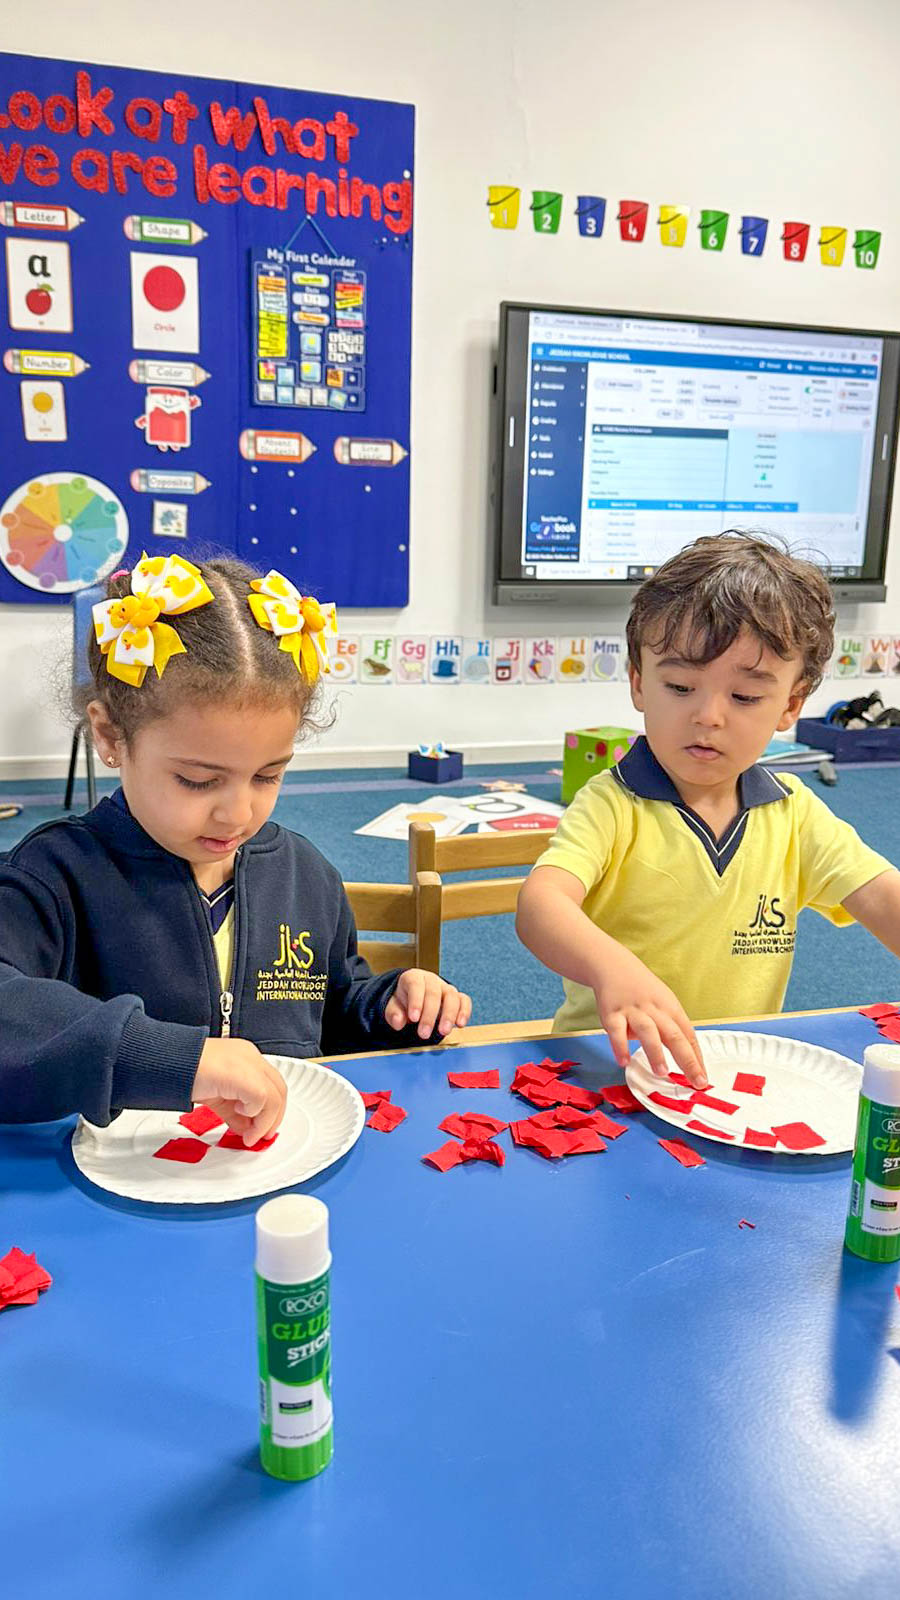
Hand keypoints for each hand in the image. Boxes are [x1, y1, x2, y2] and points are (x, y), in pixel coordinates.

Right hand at [191, 1038, 287, 1145]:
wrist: (167, 1063)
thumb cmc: (184, 1073)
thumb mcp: (216, 1096)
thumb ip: (234, 1112)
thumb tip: (246, 1128)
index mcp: (245, 1058)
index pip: (271, 1084)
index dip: (271, 1110)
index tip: (262, 1128)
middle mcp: (250, 1057)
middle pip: (279, 1089)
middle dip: (274, 1117)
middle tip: (261, 1135)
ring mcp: (248, 1063)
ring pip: (275, 1095)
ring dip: (265, 1122)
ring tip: (251, 1135)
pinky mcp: (243, 1074)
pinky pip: (262, 1098)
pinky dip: (256, 1113)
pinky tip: (239, 1115)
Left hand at [384, 970, 471, 1039]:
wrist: (414, 1000)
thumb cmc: (403, 1002)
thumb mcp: (393, 1007)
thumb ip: (393, 1014)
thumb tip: (398, 1022)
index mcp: (413, 978)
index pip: (415, 985)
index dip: (415, 1001)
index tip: (414, 1019)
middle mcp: (431, 980)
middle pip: (434, 993)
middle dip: (429, 1015)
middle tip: (424, 1034)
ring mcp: (445, 988)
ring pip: (451, 996)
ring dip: (449, 1015)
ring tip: (443, 1032)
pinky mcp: (457, 997)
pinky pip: (464, 1000)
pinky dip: (464, 1011)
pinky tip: (460, 1024)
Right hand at [593, 951, 705, 1087]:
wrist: (614, 966)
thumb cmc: (643, 990)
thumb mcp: (664, 1003)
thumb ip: (672, 1029)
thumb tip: (686, 1058)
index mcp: (671, 1009)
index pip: (688, 1036)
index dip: (697, 1058)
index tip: (703, 1078)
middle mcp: (655, 1010)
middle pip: (674, 1035)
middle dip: (687, 1060)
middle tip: (695, 1081)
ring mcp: (633, 1011)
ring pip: (648, 1032)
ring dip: (655, 1052)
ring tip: (662, 1072)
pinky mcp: (612, 1013)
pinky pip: (616, 1031)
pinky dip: (620, 1046)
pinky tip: (624, 1061)